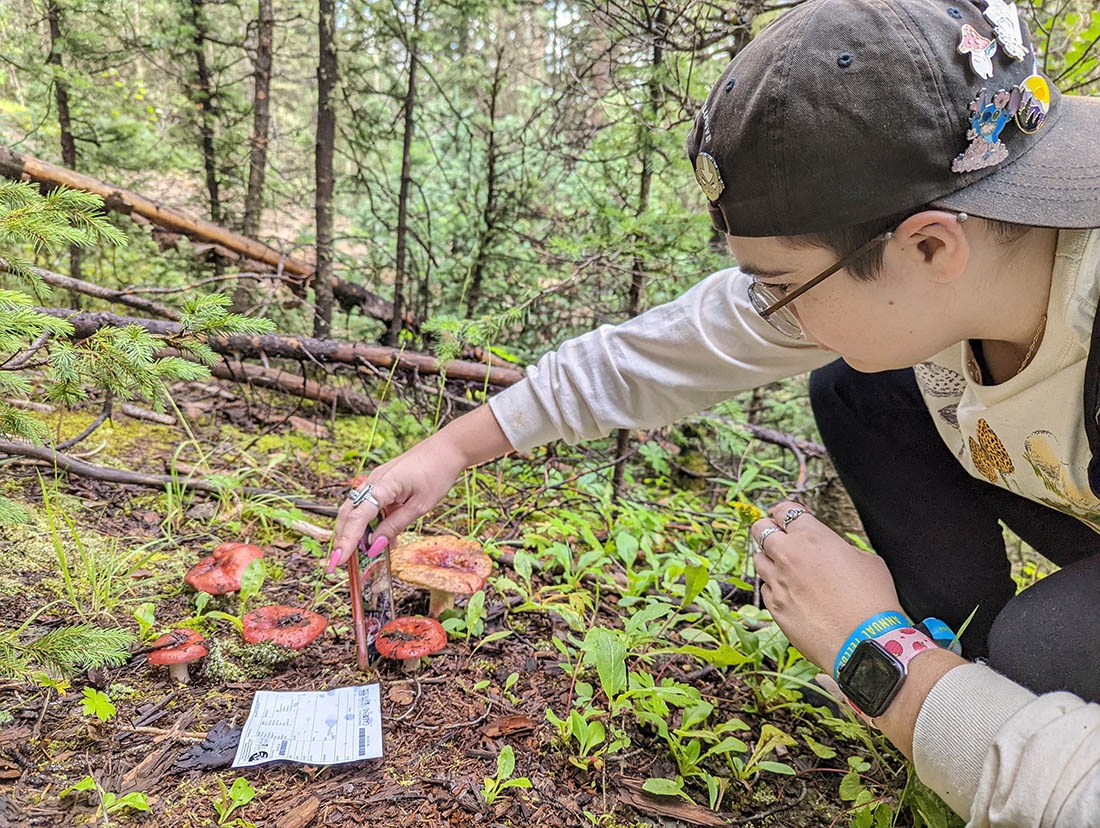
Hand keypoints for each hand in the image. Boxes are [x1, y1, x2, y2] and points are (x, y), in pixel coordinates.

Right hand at [328, 404, 514, 572]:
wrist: (447, 449)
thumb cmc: (436, 474)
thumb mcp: (419, 506)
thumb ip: (395, 526)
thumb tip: (374, 546)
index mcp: (383, 485)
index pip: (357, 517)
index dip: (347, 540)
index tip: (339, 560)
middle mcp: (373, 481)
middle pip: (348, 513)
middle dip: (342, 538)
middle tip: (338, 563)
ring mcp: (376, 481)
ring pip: (355, 510)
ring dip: (353, 532)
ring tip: (355, 555)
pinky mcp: (382, 484)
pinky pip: (369, 505)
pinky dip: (369, 523)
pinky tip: (377, 540)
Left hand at [750, 500, 903, 672]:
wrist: (865, 643)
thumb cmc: (873, 600)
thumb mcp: (866, 560)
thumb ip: (838, 547)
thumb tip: (829, 549)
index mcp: (811, 536)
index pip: (784, 509)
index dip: (786, 513)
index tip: (789, 519)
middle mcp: (787, 555)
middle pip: (760, 528)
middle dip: (768, 530)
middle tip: (780, 539)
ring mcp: (777, 581)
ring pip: (758, 559)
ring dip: (770, 560)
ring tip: (788, 570)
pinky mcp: (774, 606)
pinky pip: (766, 588)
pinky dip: (775, 588)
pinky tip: (793, 595)